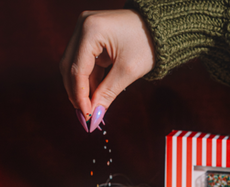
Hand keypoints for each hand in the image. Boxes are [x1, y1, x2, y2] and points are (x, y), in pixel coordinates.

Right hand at [60, 9, 154, 131]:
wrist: (160, 27)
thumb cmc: (148, 42)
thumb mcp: (128, 71)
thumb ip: (107, 94)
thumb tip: (94, 116)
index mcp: (91, 30)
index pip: (77, 70)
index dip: (80, 96)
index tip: (86, 116)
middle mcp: (83, 26)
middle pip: (69, 67)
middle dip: (77, 93)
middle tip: (86, 115)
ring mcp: (85, 30)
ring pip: (74, 66)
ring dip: (82, 88)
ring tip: (92, 108)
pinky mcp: (90, 37)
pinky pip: (84, 63)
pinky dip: (89, 80)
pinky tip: (95, 96)